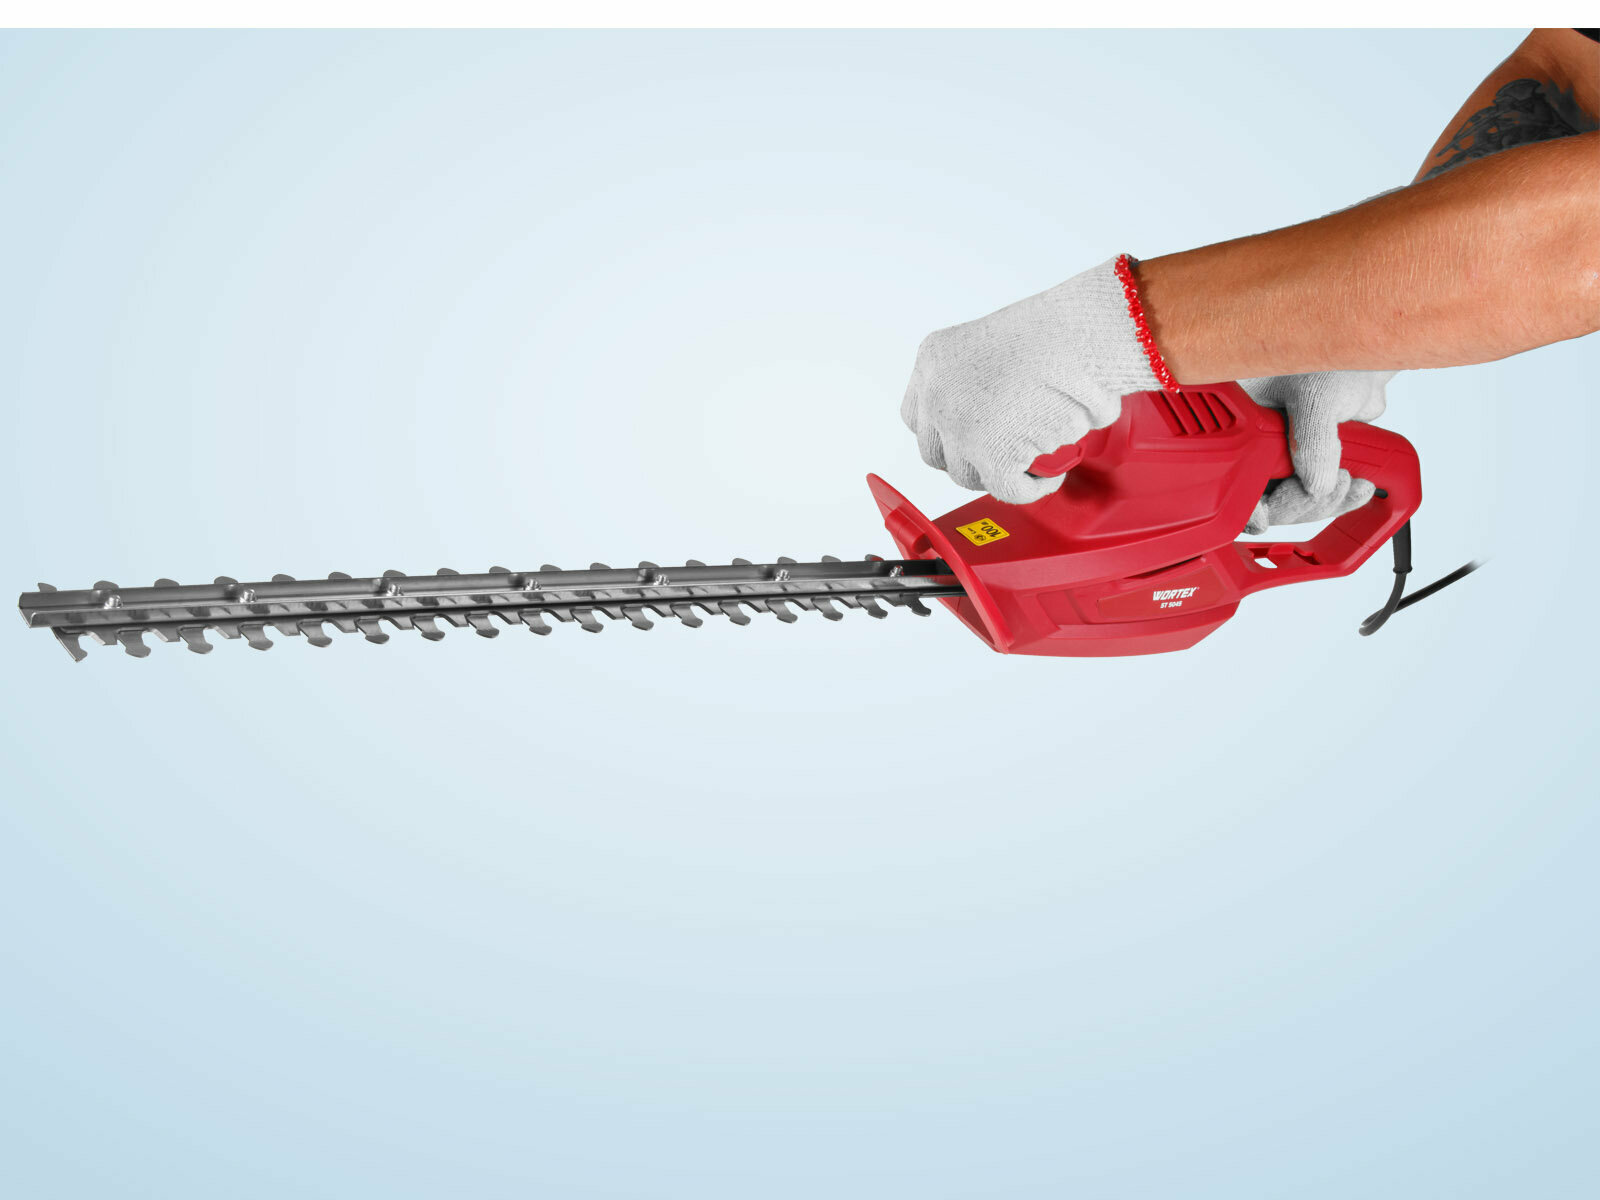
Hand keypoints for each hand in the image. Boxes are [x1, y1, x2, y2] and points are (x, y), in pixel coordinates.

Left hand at [900, 256, 1163, 504]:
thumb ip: (975, 378)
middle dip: (967, 458)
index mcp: (934, 360)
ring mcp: (961, 430)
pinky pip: (1007, 489)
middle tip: (1000, 453)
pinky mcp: (992, 457)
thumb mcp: (992, 339)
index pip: (917, 416)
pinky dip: (1030, 488)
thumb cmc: (1054, 328)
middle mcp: (938, 396)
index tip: (966, 435)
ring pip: (966, 475)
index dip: (944, 432)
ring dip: (996, 474)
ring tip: (1028, 461)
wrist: (1079, 334)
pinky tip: (1048, 477)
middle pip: (936, 452)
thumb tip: (987, 417)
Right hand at [1238, 370, 1393, 532]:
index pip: (1231, 480)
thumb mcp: (1317, 395)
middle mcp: (1256, 444)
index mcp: (1239, 423)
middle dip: (1300, 503)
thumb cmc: (1333, 356)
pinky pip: (1318, 495)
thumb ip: (1312, 441)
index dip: (1247, 504)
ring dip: (1325, 503)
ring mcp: (1283, 457)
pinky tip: (1358, 487)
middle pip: (1265, 500)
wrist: (1368, 358)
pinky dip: (1339, 498)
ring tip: (1349, 480)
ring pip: (1294, 503)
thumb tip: (1314, 486)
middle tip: (1328, 486)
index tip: (1267, 515)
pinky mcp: (1309, 463)